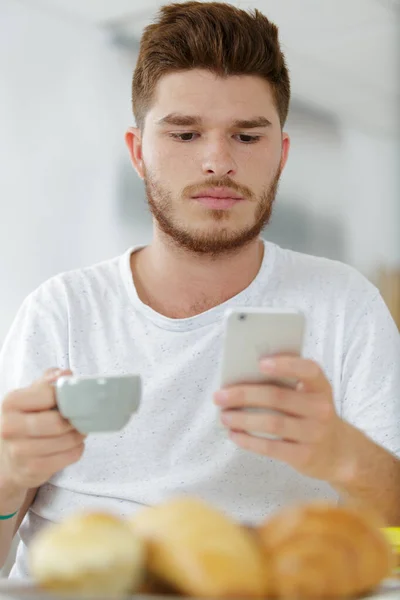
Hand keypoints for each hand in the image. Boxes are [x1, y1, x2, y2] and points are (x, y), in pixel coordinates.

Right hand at [0, 368, 85, 492]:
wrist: (9, 458)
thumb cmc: (26, 419)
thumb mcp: (32, 395)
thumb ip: (49, 380)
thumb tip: (66, 374)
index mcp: (11, 402)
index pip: (49, 393)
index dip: (67, 395)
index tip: (75, 397)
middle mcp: (10, 427)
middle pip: (58, 422)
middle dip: (75, 419)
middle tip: (81, 416)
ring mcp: (19, 451)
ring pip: (67, 440)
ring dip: (79, 434)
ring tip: (78, 429)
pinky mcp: (32, 469)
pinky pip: (70, 456)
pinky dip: (77, 448)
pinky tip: (72, 444)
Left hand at [214, 356, 354, 483]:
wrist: (340, 452)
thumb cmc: (312, 414)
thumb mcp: (309, 395)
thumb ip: (286, 384)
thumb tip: (242, 378)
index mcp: (321, 386)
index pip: (308, 370)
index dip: (285, 365)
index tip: (260, 363)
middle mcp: (321, 408)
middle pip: (277, 397)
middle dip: (244, 395)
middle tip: (219, 396)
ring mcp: (315, 433)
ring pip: (272, 422)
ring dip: (242, 419)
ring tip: (224, 416)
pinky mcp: (305, 456)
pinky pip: (271, 447)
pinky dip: (249, 441)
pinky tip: (234, 435)